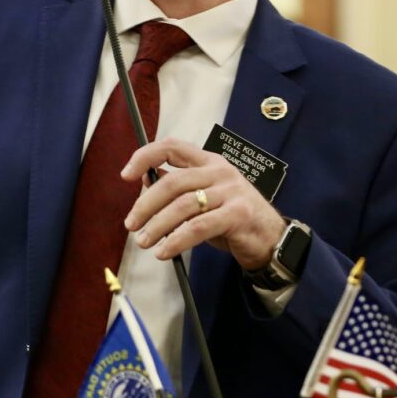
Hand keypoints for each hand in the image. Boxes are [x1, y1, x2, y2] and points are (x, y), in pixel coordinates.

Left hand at [121, 137, 285, 268]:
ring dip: (157, 225)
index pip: (172, 147)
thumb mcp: (204, 198)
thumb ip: (178, 191)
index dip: (145, 156)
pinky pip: (198, 227)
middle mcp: (219, 171)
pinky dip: (176, 240)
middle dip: (146, 203)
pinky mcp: (237, 214)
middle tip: (131, 223)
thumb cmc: (231, 217)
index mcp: (208, 161)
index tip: (126, 175)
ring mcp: (230, 191)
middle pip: (173, 181)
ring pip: (183, 205)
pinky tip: (164, 251)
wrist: (270, 237)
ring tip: (143, 242)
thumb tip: (142, 185)